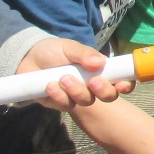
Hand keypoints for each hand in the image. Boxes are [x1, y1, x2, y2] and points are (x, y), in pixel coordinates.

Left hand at [15, 38, 130, 109]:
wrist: (27, 58)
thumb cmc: (53, 50)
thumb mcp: (70, 47)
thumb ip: (85, 54)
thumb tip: (100, 62)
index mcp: (99, 70)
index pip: (120, 80)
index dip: (125, 85)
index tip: (121, 85)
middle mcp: (91, 85)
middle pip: (108, 97)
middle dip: (103, 91)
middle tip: (92, 82)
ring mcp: (76, 96)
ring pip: (86, 102)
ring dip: (76, 91)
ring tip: (62, 78)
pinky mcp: (60, 103)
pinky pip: (65, 105)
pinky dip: (58, 96)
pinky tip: (49, 85)